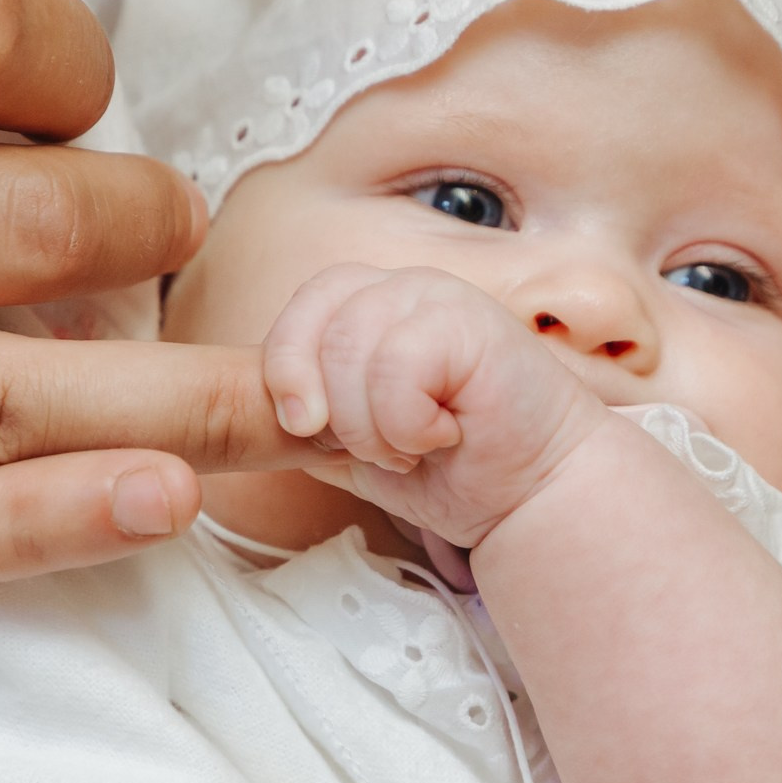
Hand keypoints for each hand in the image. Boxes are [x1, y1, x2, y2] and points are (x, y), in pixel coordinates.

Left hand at [262, 264, 604, 545]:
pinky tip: (448, 432)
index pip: (299, 311)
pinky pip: (395, 368)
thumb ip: (308, 419)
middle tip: (381, 448)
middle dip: (335, 411)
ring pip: (349, 351)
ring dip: (374, 425)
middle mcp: (402, 288)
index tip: (304, 428)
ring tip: (418, 443)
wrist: (534, 494)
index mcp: (371, 305)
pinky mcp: (472, 322)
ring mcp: (439, 298)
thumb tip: (247, 412)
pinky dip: (408, 423)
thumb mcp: (355, 445)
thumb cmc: (454, 468)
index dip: (286, 369)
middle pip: (314, 329)